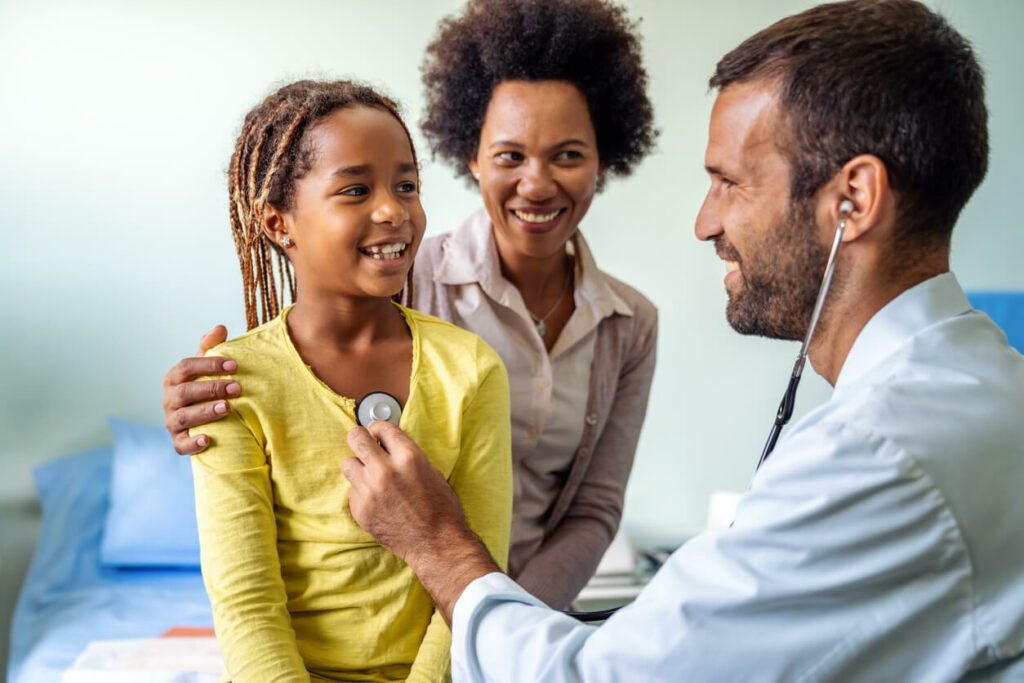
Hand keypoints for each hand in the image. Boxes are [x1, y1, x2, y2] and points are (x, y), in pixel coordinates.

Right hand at [162, 325, 240, 454]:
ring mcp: (172, 421)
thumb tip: (220, 327)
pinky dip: (192, 443)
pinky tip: (208, 439)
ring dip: (205, 412)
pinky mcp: (178, 441)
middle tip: (238, 388)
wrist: (202, 419)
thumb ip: (212, 347)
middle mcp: (170, 399)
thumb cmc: (205, 386)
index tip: (234, 365)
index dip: (209, 365)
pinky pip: (181, 445)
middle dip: (212, 388)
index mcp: (175, 378)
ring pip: (184, 417)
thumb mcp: (207, 367)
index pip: (187, 367)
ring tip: (227, 408)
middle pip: (186, 392)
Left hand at [342, 421, 499, 623]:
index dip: (378, 428)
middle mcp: (385, 470)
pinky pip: (352, 490)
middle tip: (364, 444)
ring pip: (348, 463)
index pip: (382, 427)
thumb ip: (407, 456)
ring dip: (358, 466)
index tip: (376, 432)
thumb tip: (388, 446)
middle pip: (356, 438)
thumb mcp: (431, 471)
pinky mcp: (360, 509)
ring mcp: (369, 491)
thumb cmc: (441, 509)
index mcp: (408, 457)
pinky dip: (361, 492)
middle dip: (360, 438)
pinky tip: (377, 500)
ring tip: (370, 475)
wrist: (437, 543)